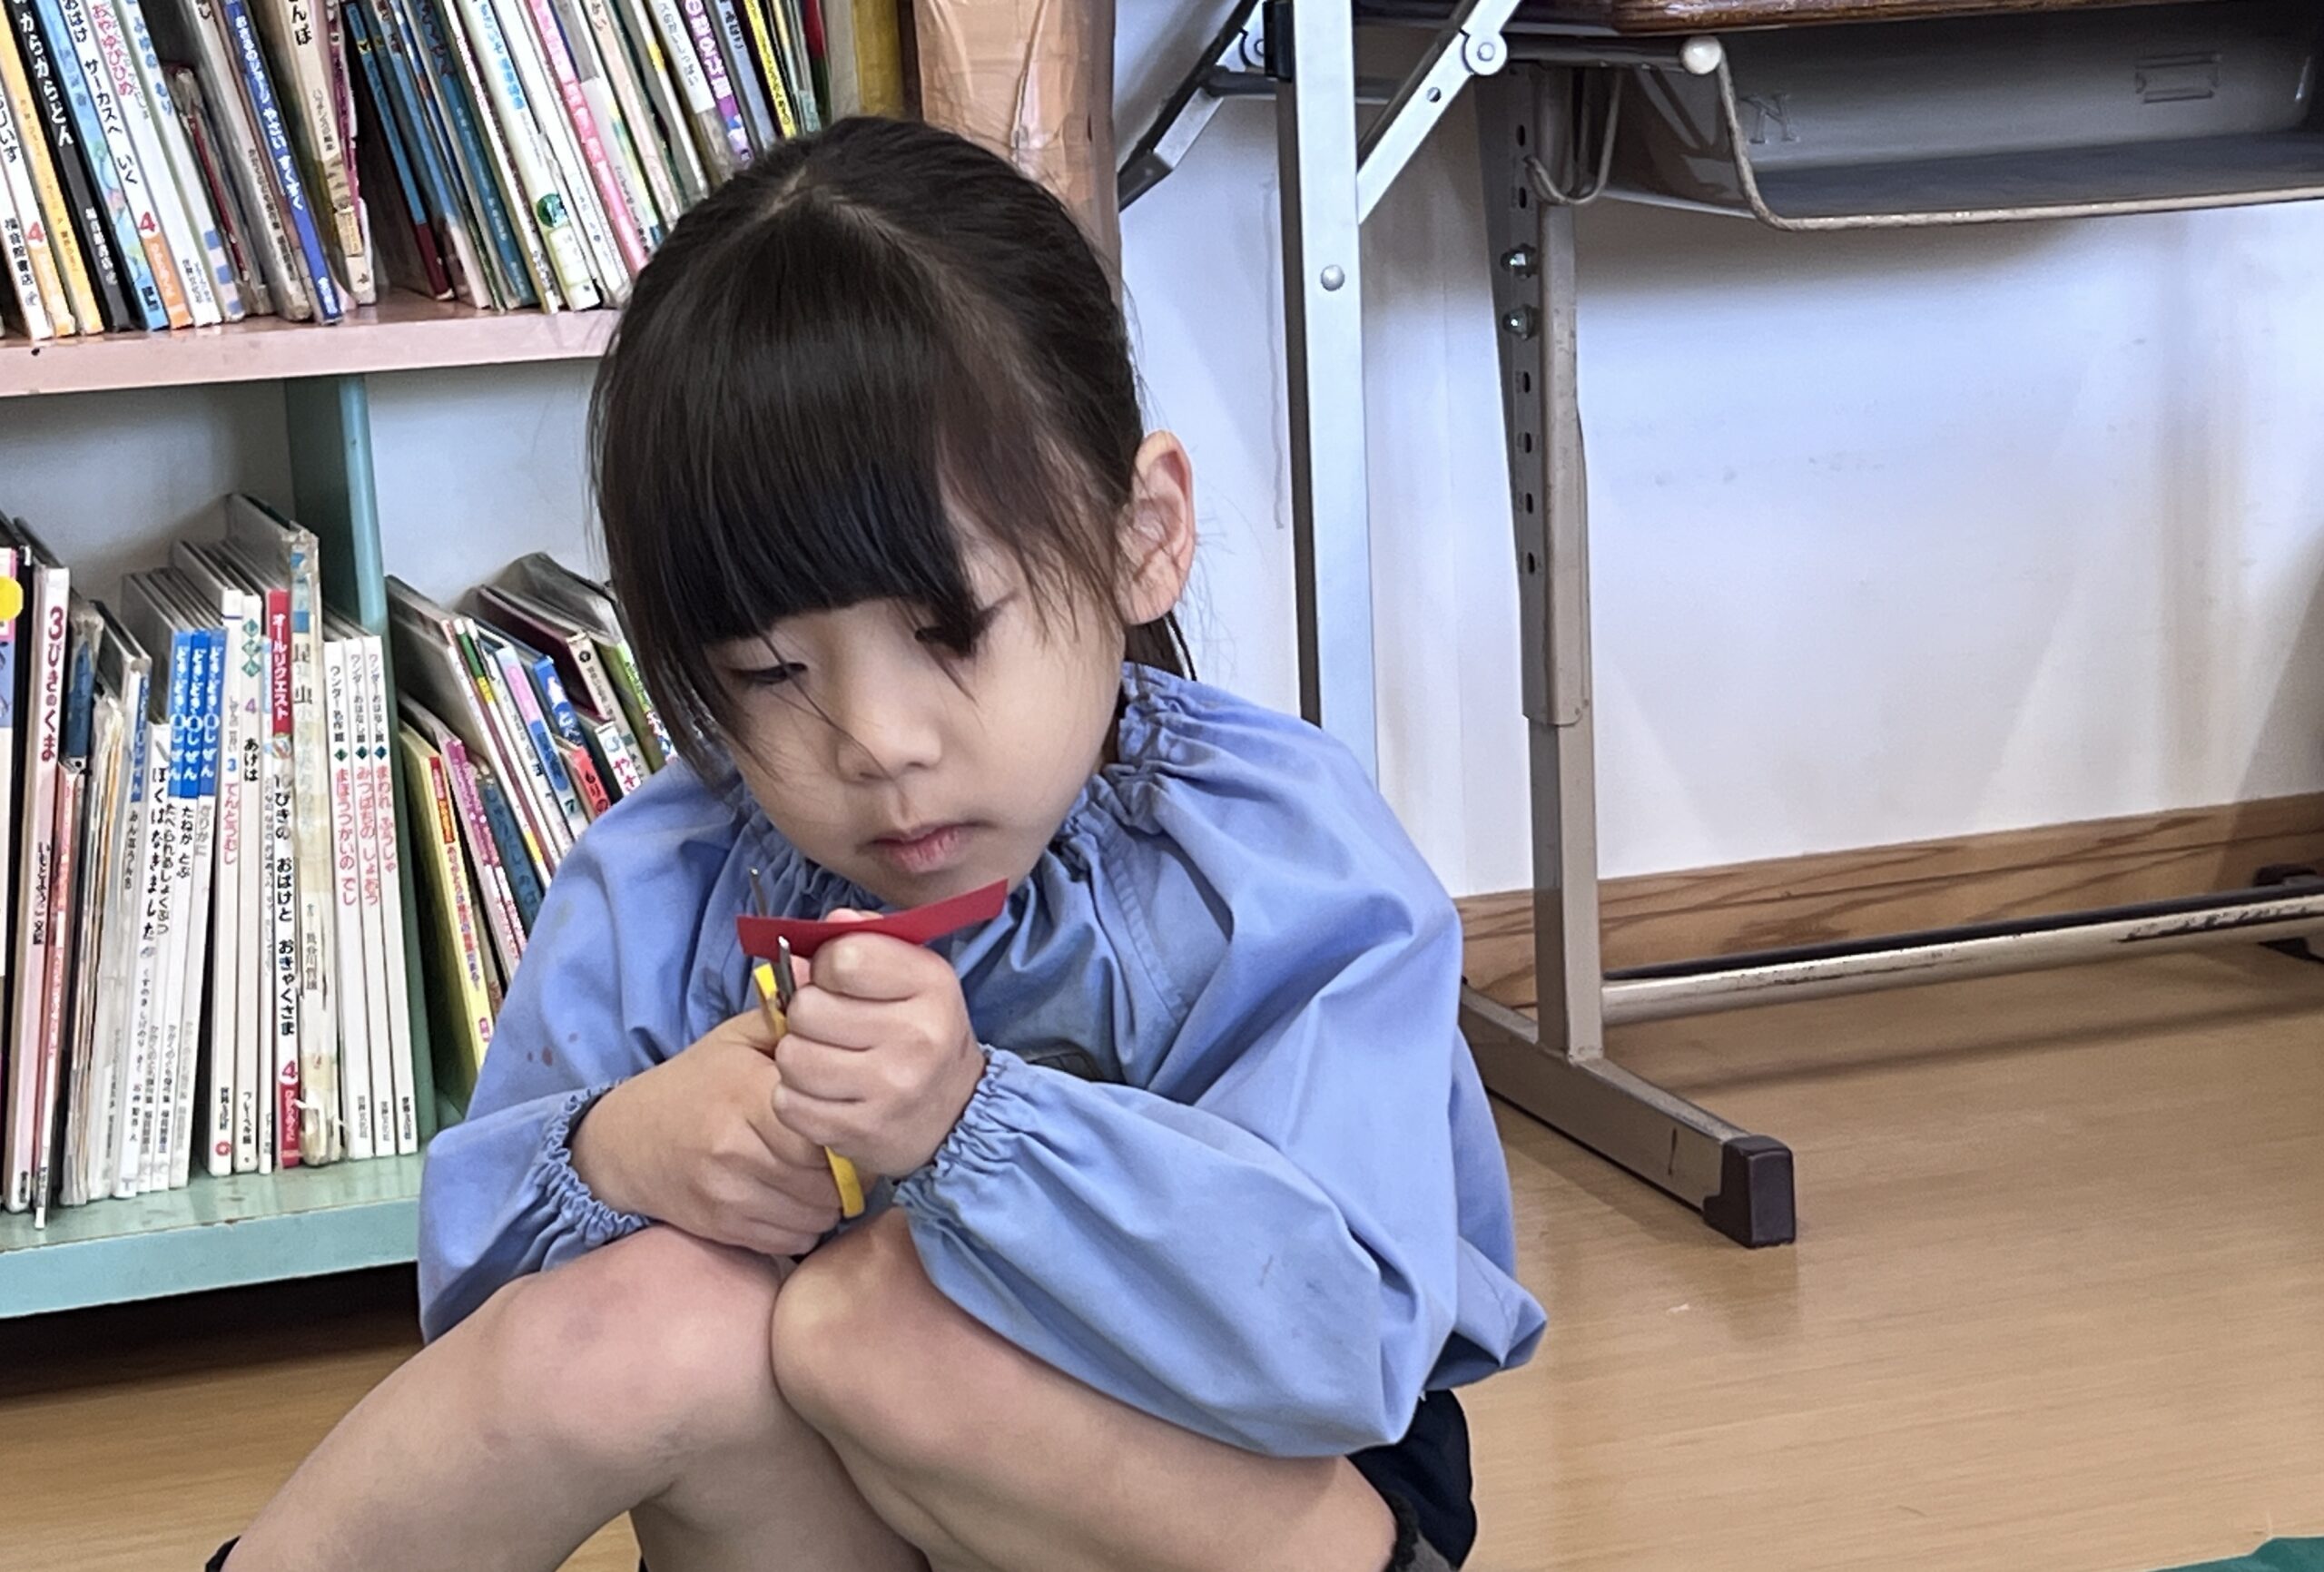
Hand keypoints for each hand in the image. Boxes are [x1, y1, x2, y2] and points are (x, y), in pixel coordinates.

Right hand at [570, 1009, 842, 1257]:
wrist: (627, 1143)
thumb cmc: (697, 1084)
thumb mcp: (737, 1039)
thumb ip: (789, 1015)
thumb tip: (823, 970)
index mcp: (747, 1095)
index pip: (824, 1128)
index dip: (847, 1127)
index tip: (850, 1119)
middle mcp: (735, 1149)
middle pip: (827, 1178)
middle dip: (846, 1168)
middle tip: (843, 1149)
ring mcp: (728, 1195)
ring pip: (817, 1214)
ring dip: (827, 1198)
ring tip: (816, 1172)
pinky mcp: (723, 1228)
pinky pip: (793, 1238)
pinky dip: (804, 1222)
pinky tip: (792, 1196)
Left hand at [774, 918, 985, 1179]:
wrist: (958, 1112)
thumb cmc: (921, 1032)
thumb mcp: (911, 975)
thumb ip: (865, 940)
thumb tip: (820, 930)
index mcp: (931, 984)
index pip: (843, 957)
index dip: (826, 966)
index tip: (838, 983)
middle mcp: (917, 1037)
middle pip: (808, 1008)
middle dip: (807, 1015)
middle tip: (830, 1028)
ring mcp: (891, 1089)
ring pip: (792, 1058)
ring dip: (798, 1058)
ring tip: (825, 1061)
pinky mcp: (864, 1132)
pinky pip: (789, 1103)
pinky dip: (796, 1098)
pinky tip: (824, 1094)